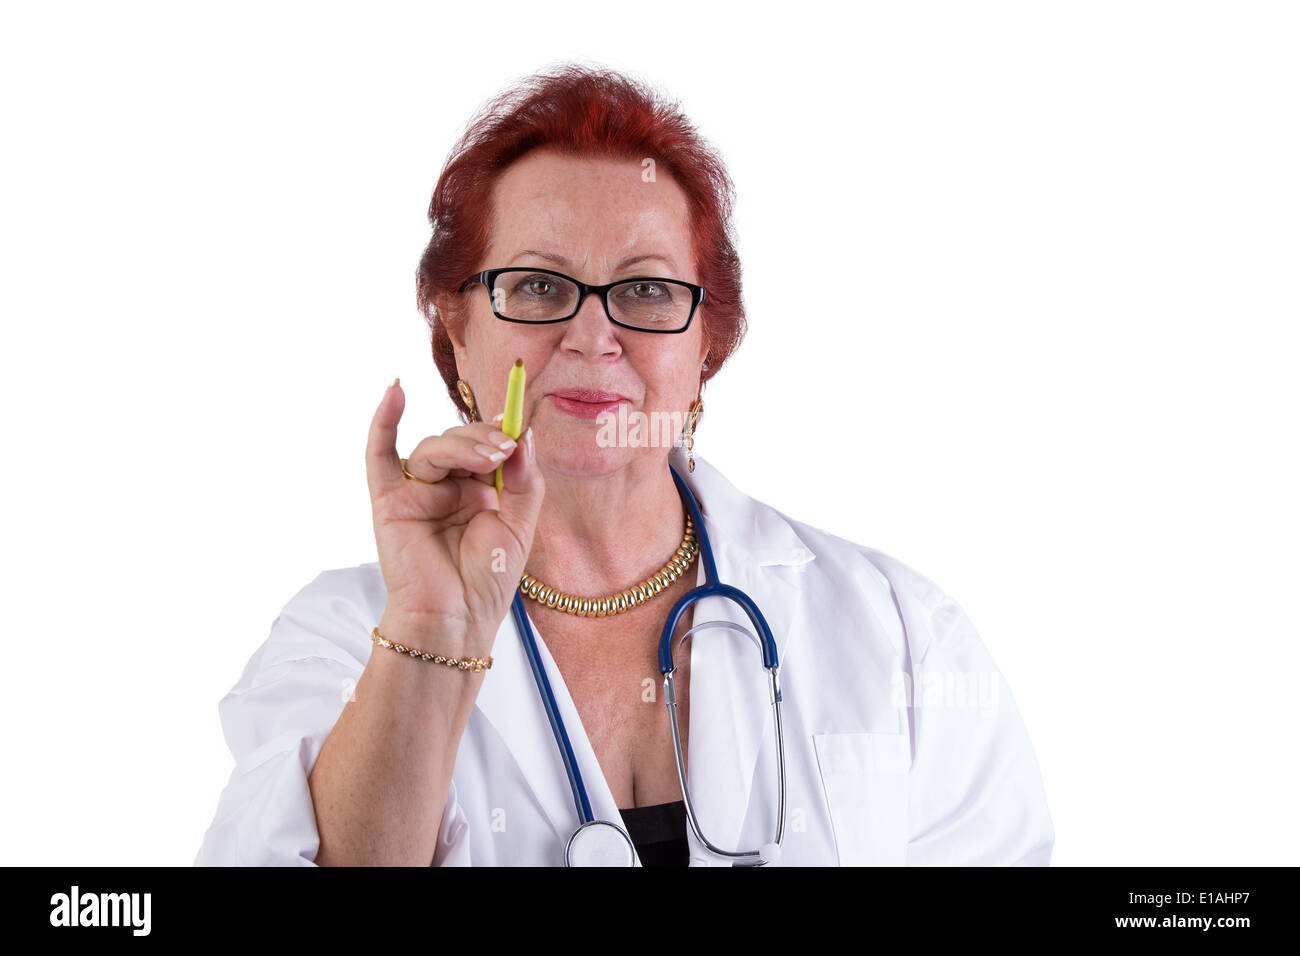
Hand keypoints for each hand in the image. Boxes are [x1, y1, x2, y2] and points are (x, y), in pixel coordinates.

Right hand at [365, 380, 544, 653]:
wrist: (456, 620)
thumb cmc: (486, 582)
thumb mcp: (520, 526)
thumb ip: (524, 480)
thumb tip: (522, 435)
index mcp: (480, 490)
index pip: (487, 445)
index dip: (501, 430)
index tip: (517, 419)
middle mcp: (448, 487)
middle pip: (460, 441)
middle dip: (483, 439)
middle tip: (505, 449)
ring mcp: (417, 491)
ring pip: (433, 448)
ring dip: (461, 445)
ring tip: (489, 457)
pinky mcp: (390, 500)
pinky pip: (380, 453)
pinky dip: (384, 420)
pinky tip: (395, 390)